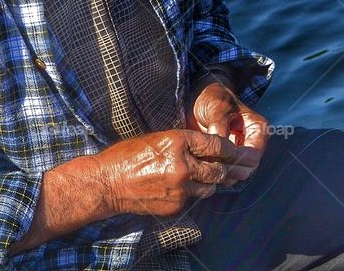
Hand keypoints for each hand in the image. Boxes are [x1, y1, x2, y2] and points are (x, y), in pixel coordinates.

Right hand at [97, 129, 244, 216]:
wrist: (107, 183)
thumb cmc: (129, 156)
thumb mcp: (159, 138)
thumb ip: (186, 142)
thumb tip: (210, 147)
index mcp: (179, 142)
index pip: (217, 145)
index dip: (230, 148)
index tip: (236, 150)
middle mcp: (183, 164)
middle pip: (219, 169)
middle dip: (227, 168)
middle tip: (234, 167)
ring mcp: (180, 187)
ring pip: (210, 187)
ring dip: (211, 182)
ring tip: (208, 177)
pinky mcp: (176, 205)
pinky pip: (194, 199)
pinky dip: (194, 193)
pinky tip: (186, 188)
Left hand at [186, 80, 267, 185]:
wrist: (198, 99)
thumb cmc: (212, 98)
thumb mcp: (217, 105)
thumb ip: (220, 123)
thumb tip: (220, 145)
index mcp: (258, 129)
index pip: (253, 156)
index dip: (235, 160)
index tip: (216, 156)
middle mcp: (253, 144)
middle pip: (246, 170)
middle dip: (227, 169)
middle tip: (206, 164)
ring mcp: (241, 153)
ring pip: (236, 176)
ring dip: (220, 174)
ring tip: (202, 164)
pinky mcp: (228, 159)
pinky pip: (226, 176)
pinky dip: (214, 174)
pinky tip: (201, 165)